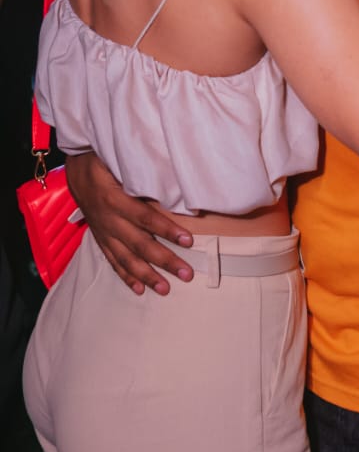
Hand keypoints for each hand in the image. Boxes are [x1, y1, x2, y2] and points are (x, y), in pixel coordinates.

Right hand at [65, 151, 194, 294]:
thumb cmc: (106, 163)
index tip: (188, 240)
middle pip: (140, 244)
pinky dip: (126, 276)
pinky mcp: (101, 239)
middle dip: (164, 260)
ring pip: (127, 258)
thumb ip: (143, 173)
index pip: (146, 217)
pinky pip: (113, 261)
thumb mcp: (122, 162)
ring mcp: (104, 233)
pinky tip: (139, 289)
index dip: (167, 230)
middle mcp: (110, 220)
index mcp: (116, 199)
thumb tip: (175, 179)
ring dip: (147, 275)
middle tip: (186, 274)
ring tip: (165, 289)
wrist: (77, 171)